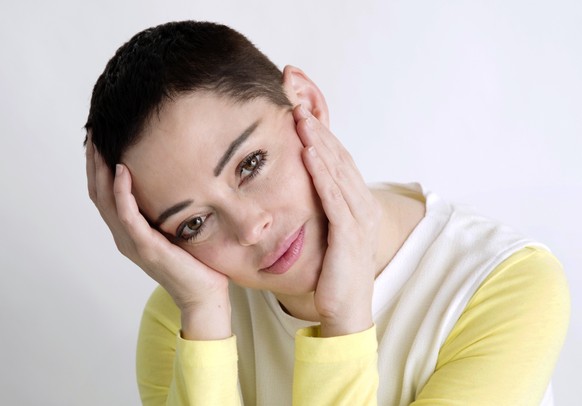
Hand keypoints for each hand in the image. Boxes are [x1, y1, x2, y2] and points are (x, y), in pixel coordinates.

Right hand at [85, 134, 230, 339]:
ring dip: (101, 171)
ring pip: (106, 201)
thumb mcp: (175, 228)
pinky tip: (123, 170)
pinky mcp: (147, 247)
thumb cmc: (194, 262)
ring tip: (100, 144)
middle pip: (98, 193)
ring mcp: (133, 242)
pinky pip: (128, 215)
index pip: (105, 194)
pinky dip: (122, 192)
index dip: (98, 167)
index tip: (99, 139)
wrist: (204, 295)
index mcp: (129, 231)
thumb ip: (165, 210)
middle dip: (94, 162)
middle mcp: (124, 236)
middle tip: (92, 132)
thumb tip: (175, 179)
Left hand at [293, 106, 381, 336]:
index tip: (302, 115)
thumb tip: (300, 192)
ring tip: (301, 119)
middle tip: (299, 105)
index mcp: (359, 205)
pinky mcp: (349, 234)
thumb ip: (320, 211)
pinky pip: (333, 197)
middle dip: (319, 131)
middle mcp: (364, 207)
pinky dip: (322, 173)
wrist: (347, 311)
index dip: (322, 137)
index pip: (340, 162)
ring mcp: (359, 220)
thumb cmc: (334, 275)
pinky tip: (309, 153)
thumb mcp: (328, 235)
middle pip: (340, 159)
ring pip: (338, 172)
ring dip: (319, 143)